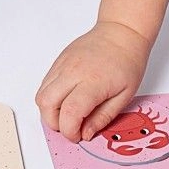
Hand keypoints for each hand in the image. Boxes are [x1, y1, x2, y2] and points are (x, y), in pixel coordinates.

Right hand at [36, 22, 153, 140]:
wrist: (121, 32)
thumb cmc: (128, 61)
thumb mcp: (124, 95)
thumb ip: (103, 117)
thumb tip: (86, 133)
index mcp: (93, 82)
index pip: (69, 113)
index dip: (69, 131)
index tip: (78, 136)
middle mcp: (73, 72)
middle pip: (46, 105)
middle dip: (54, 123)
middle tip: (71, 127)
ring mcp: (62, 65)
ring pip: (41, 95)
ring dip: (50, 111)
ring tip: (69, 113)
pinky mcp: (58, 62)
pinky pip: (45, 85)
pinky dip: (51, 98)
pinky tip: (67, 100)